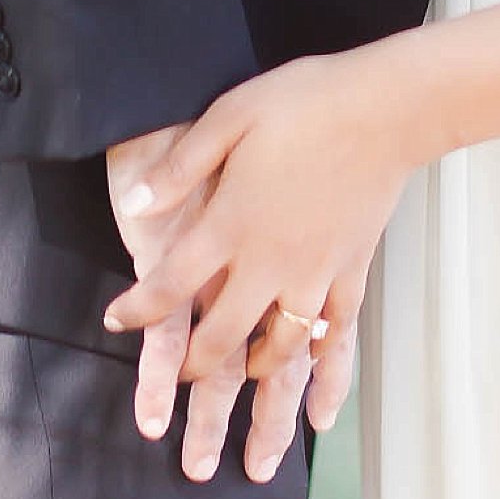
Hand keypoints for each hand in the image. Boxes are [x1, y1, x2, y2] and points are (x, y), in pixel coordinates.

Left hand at [102, 43, 420, 480]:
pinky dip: (326, 370)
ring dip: (256, 379)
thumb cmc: (304, 103)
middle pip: (222, 337)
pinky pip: (336, 335)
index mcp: (230, 226)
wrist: (385, 107)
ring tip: (243, 395)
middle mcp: (268, 264)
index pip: (170, 285)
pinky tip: (320, 395)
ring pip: (278, 349)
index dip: (137, 309)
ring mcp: (314, 274)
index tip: (114, 320)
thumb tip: (134, 205)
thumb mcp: (229, 116)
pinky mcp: (352, 270)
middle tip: (180, 382)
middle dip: (194, 370)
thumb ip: (180, 167)